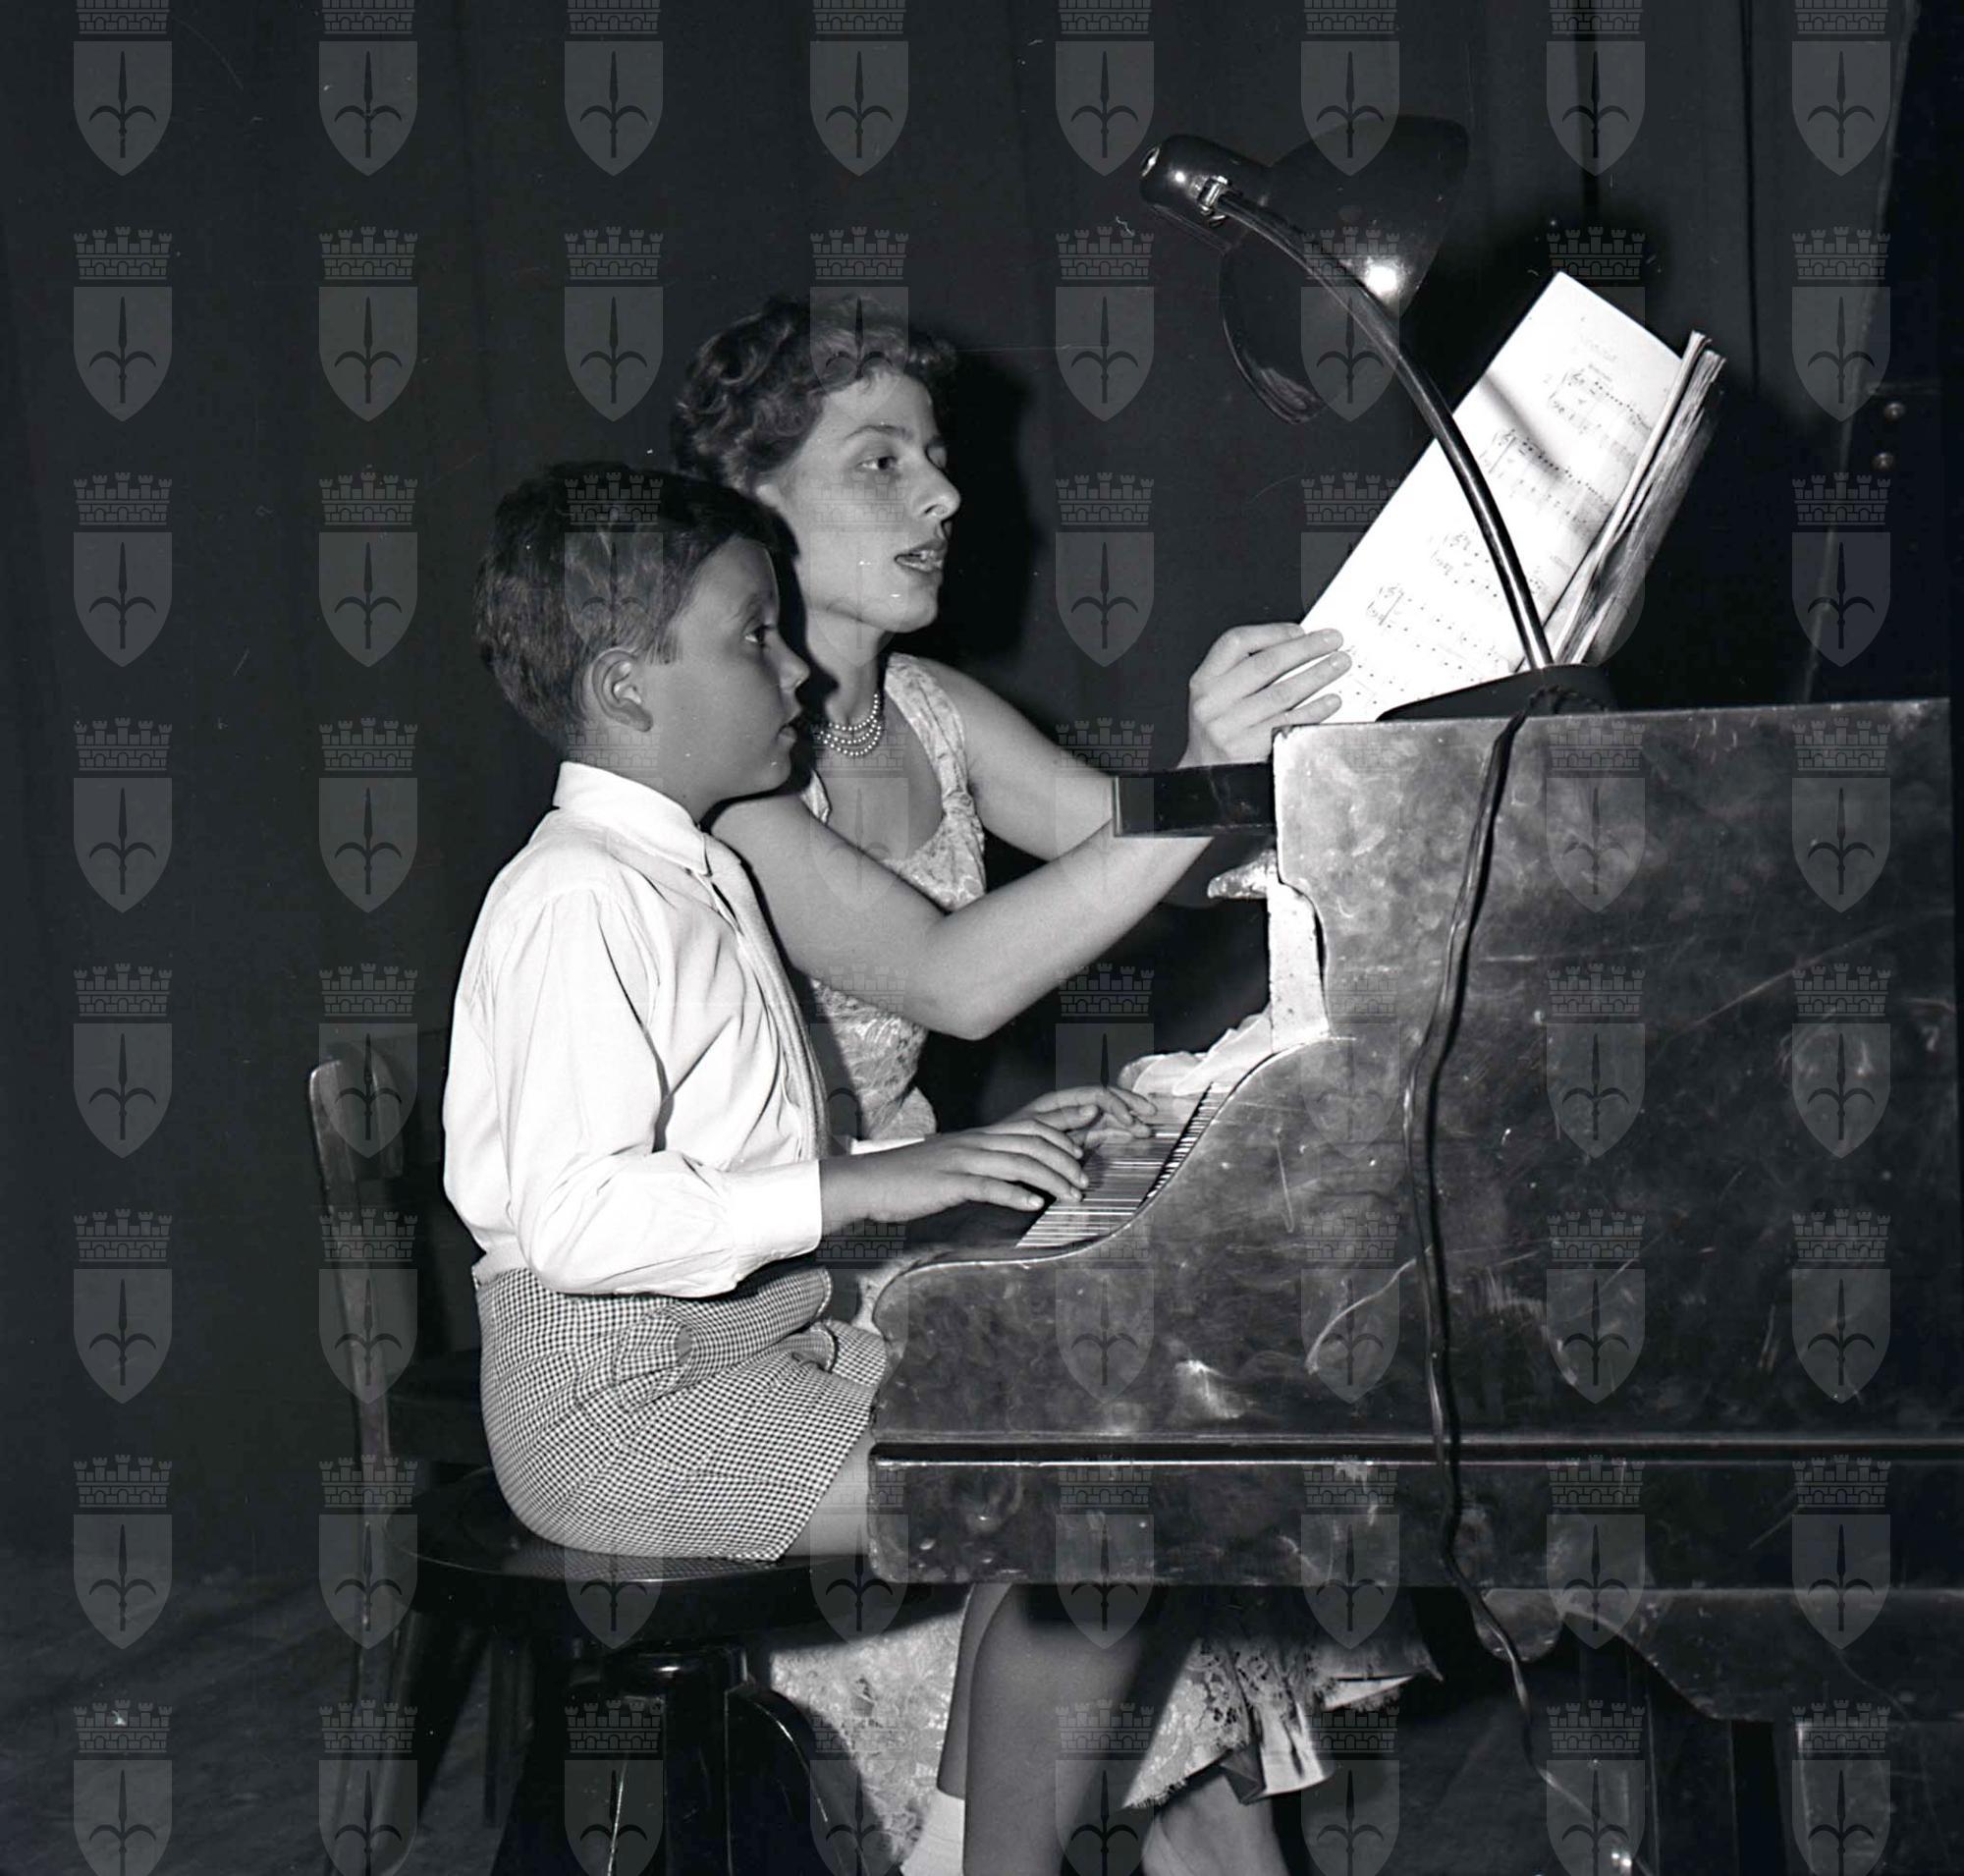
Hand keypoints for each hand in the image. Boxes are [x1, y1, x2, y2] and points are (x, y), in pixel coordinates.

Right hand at [819, 1116, 1088, 1227]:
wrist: (869, 1182)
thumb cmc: (910, 1178)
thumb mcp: (952, 1164)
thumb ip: (983, 1166)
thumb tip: (1013, 1178)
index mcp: (978, 1137)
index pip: (1029, 1126)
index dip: (1061, 1135)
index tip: (1083, 1149)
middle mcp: (974, 1143)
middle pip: (1032, 1142)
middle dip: (1065, 1161)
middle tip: (1084, 1182)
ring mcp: (962, 1161)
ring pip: (1018, 1163)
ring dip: (1050, 1179)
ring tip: (1071, 1196)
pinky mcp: (948, 1183)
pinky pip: (988, 1186)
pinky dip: (1015, 1194)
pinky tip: (1033, 1205)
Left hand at [1003, 1084, 1157, 1146]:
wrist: (997, 1163)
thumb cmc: (1008, 1141)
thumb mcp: (1033, 1128)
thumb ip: (1062, 1118)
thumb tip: (1092, 1108)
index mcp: (1059, 1101)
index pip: (1095, 1093)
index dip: (1115, 1102)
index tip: (1129, 1118)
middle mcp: (1070, 1110)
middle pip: (1107, 1101)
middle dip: (1129, 1105)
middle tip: (1150, 1113)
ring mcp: (1076, 1125)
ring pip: (1108, 1116)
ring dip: (1129, 1119)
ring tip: (1146, 1128)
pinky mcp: (1078, 1141)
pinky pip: (1103, 1132)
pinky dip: (1119, 1132)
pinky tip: (1133, 1133)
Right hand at [1180, 623, 1348, 766]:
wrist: (1209, 780)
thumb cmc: (1219, 735)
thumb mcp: (1216, 699)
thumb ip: (1244, 673)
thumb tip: (1295, 648)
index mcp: (1204, 682)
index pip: (1235, 643)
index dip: (1271, 632)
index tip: (1299, 630)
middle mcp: (1212, 704)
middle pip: (1265, 664)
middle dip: (1305, 649)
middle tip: (1331, 641)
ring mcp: (1229, 728)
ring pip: (1282, 693)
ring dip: (1317, 675)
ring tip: (1338, 665)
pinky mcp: (1248, 750)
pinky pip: (1289, 723)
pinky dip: (1315, 710)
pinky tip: (1331, 701)